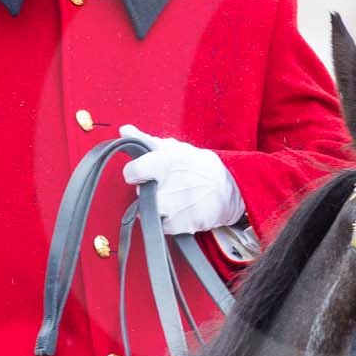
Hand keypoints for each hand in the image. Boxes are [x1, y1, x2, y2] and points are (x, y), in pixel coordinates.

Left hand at [120, 124, 245, 235]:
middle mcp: (169, 187)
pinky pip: (161, 225)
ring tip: (170, 197)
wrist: (230, 189)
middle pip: (140, 192)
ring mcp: (174, 208)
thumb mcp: (177, 148)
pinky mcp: (181, 225)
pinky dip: (167, 219)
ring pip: (148, 210)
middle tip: (164, 184)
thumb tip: (125, 130)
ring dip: (156, 205)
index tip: (142, 173)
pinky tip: (179, 208)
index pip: (132, 171)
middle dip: (148, 189)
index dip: (135, 172)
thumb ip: (146, 140)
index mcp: (167, 163)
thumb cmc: (202, 167)